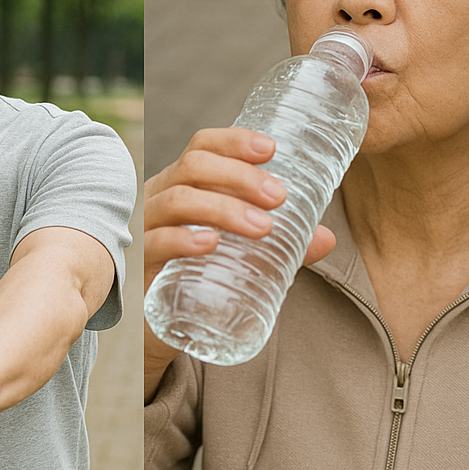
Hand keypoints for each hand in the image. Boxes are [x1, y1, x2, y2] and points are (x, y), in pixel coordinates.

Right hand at [143, 127, 334, 394]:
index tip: (271, 149)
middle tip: (278, 197)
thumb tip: (326, 238)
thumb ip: (282, 245)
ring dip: (222, 207)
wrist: (163, 328)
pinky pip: (156, 243)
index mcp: (183, 185)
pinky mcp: (142, 268)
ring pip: (177, 201)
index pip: (202, 148)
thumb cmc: (201, 276)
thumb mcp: (243, 253)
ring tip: (262, 226)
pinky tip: (211, 242)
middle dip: (239, 176)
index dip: (234, 141)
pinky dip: (184, 239)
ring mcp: (146, 231)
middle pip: (193, 167)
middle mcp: (159, 199)